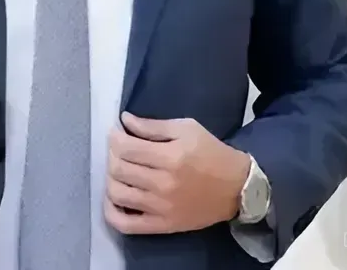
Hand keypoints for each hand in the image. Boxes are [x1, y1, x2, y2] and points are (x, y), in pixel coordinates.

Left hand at [103, 112, 250, 235]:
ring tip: (119, 169)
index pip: (126, 148)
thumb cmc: (211, 152)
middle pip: (118, 169)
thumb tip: (125, 120)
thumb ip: (153, 126)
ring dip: (111, 178)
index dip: (114, 137)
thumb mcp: (186, 128)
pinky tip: (114, 197)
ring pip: (117, 194)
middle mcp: (163, 184)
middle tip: (119, 149)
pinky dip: (112, 211)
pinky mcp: (162, 225)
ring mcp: (161, 208)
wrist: (236, 188)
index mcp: (170, 157)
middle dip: (112, 154)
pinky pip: (126, 225)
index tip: (116, 133)